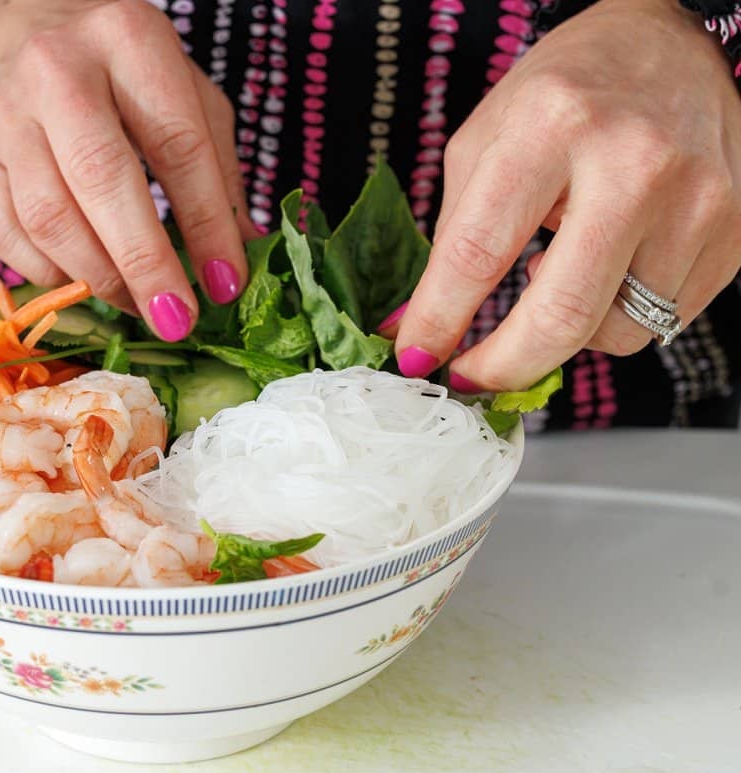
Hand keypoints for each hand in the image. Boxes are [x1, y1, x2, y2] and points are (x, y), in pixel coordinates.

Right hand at [0, 0, 255, 340]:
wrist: (23, 36)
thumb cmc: (122, 76)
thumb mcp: (186, 96)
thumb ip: (218, 172)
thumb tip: (241, 259)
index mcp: (128, 39)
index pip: (176, 143)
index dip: (206, 222)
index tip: (225, 283)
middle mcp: (58, 70)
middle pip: (102, 178)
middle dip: (144, 262)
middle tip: (175, 317)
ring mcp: (7, 117)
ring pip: (48, 216)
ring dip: (98, 276)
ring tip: (136, 305)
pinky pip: (8, 236)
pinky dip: (52, 274)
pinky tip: (85, 282)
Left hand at [392, 0, 740, 389]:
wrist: (673, 43)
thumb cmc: (566, 93)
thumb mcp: (486, 140)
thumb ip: (451, 235)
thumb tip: (415, 330)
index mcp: (552, 127)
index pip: (478, 252)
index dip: (438, 320)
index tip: (414, 359)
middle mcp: (634, 162)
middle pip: (562, 315)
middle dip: (503, 367)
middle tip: (470, 378)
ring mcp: (697, 199)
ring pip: (616, 332)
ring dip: (567, 334)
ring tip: (555, 279)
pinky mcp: (734, 229)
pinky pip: (663, 319)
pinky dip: (618, 314)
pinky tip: (606, 265)